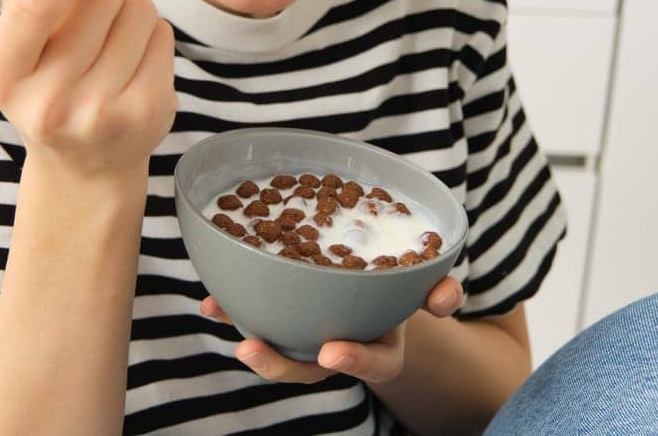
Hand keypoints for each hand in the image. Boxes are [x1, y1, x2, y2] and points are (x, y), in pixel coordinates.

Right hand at [0, 0, 177, 180]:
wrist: (84, 166)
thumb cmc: (46, 84)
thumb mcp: (19, 36)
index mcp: (2, 76)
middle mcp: (48, 102)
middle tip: (92, 18)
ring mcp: (101, 112)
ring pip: (138, 9)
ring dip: (130, 11)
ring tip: (111, 42)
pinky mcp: (148, 112)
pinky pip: (163, 33)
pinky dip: (152, 34)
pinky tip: (132, 61)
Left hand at [200, 276, 464, 384]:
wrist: (379, 288)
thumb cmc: (400, 288)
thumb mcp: (423, 289)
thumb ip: (438, 291)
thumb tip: (447, 296)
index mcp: (377, 350)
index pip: (369, 365)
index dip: (353, 362)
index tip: (332, 353)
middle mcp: (337, 350)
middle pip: (305, 369)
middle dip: (276, 364)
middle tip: (251, 348)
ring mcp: (307, 338)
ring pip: (275, 347)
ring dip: (245, 335)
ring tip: (219, 313)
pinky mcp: (284, 318)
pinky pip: (257, 318)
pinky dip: (232, 308)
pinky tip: (211, 299)